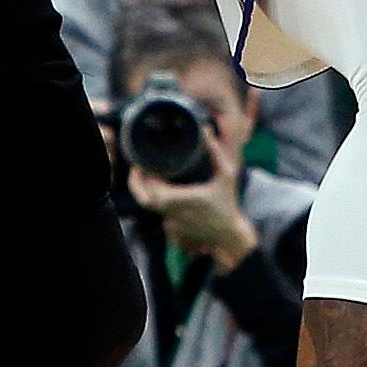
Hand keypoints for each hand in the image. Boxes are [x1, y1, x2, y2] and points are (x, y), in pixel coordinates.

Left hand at [127, 130, 256, 269]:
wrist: (229, 237)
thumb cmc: (228, 205)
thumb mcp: (227, 176)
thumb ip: (216, 153)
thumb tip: (206, 130)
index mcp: (183, 200)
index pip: (152, 190)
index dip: (142, 177)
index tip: (143, 163)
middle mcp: (173, 213)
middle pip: (143, 199)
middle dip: (137, 183)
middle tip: (139, 168)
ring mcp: (171, 223)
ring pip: (149, 206)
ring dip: (148, 190)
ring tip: (151, 174)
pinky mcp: (172, 229)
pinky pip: (157, 212)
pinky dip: (157, 201)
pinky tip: (164, 189)